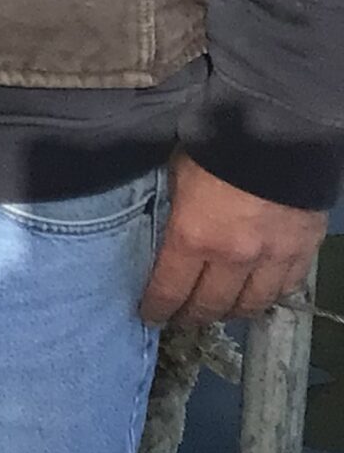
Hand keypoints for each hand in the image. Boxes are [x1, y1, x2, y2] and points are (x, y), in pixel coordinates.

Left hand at [138, 151, 325, 325]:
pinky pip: (285, 288)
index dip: (158, 308)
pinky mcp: (302, 252)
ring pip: (251, 305)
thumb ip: (177, 211)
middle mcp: (233, 258)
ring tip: (218, 310)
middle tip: (182, 318)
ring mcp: (271, 259)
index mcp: (193, 238)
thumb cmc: (214, 147)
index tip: (150, 317)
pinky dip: (268, 296)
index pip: (170, 289)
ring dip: (231, 311)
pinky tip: (257, 294)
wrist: (277, 134)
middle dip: (192, 315)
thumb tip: (172, 231)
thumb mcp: (177, 175)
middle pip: (211, 305)